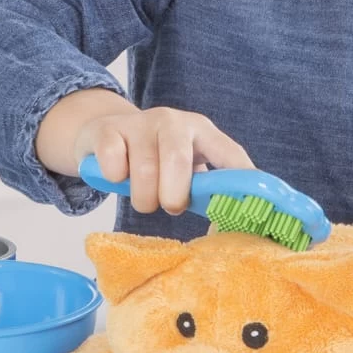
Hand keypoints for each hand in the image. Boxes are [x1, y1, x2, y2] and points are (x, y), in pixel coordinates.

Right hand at [71, 105, 253, 215]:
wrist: (106, 131)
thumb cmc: (154, 158)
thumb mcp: (184, 168)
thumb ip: (205, 190)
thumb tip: (223, 230)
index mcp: (202, 131)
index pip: (229, 153)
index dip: (240, 179)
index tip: (246, 209)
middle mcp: (173, 122)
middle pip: (178, 162)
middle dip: (174, 196)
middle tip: (171, 206)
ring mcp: (140, 123)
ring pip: (144, 170)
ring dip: (143, 198)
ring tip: (144, 198)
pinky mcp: (108, 129)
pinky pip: (113, 163)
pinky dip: (115, 178)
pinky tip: (117, 175)